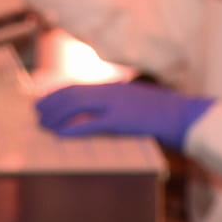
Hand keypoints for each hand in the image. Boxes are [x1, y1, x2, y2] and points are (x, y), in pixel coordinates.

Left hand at [37, 80, 214, 150]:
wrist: (185, 116)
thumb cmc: (162, 113)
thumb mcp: (135, 103)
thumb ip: (115, 104)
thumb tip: (96, 115)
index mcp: (113, 87)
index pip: (77, 86)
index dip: (56, 94)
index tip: (42, 101)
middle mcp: (111, 91)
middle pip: (71, 94)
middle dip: (50, 104)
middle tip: (36, 115)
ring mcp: (116, 104)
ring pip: (76, 106)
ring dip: (56, 116)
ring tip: (43, 126)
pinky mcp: (122, 121)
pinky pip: (91, 125)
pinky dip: (73, 129)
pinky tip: (61, 136)